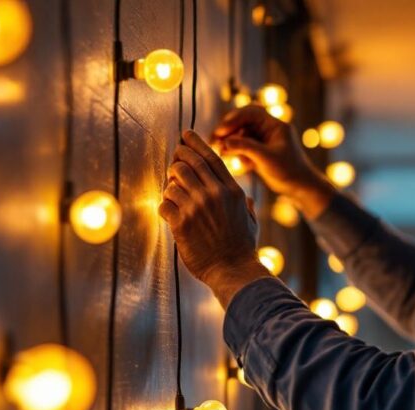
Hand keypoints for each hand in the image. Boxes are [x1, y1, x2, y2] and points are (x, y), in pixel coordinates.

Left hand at [160, 130, 269, 307]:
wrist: (233, 271)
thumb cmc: (242, 249)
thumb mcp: (251, 222)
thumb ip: (248, 206)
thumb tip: (249, 200)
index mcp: (232, 191)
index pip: (210, 157)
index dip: (196, 142)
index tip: (186, 134)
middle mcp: (214, 194)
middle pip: (188, 162)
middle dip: (178, 157)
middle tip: (175, 159)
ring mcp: (197, 207)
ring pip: (173, 180)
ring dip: (170, 184)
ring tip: (174, 192)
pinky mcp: (181, 222)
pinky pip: (164, 203)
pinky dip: (164, 205)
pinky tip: (170, 212)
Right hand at [212, 105, 336, 218]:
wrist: (301, 188)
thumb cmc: (289, 171)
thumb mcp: (266, 158)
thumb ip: (245, 147)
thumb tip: (224, 141)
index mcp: (275, 125)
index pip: (250, 112)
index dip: (233, 119)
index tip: (220, 131)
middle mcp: (269, 129)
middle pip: (243, 122)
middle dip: (228, 130)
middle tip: (214, 141)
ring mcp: (264, 140)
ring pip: (241, 135)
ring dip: (230, 142)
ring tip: (221, 152)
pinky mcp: (260, 152)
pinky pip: (244, 147)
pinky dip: (237, 152)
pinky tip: (234, 161)